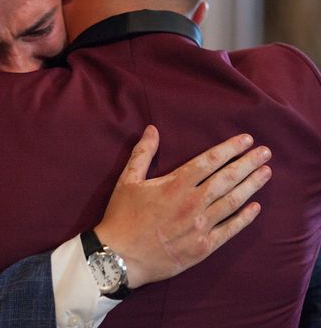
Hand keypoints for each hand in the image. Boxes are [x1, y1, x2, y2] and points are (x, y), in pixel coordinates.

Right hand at [95, 125, 271, 288]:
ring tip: (266, 173)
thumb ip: (143, 153)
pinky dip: (244, 218)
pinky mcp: (203, 247)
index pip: (209, 161)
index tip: (246, 140)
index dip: (230, 149)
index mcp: (175, 184)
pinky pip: (230, 229)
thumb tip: (152, 129)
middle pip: (227, 178)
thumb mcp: (127, 180)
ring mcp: (200, 226)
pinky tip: (256, 207)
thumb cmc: (122, 216)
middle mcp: (192, 203)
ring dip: (251, 186)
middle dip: (248, 163)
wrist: (121, 256)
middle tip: (265, 152)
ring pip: (233, 201)